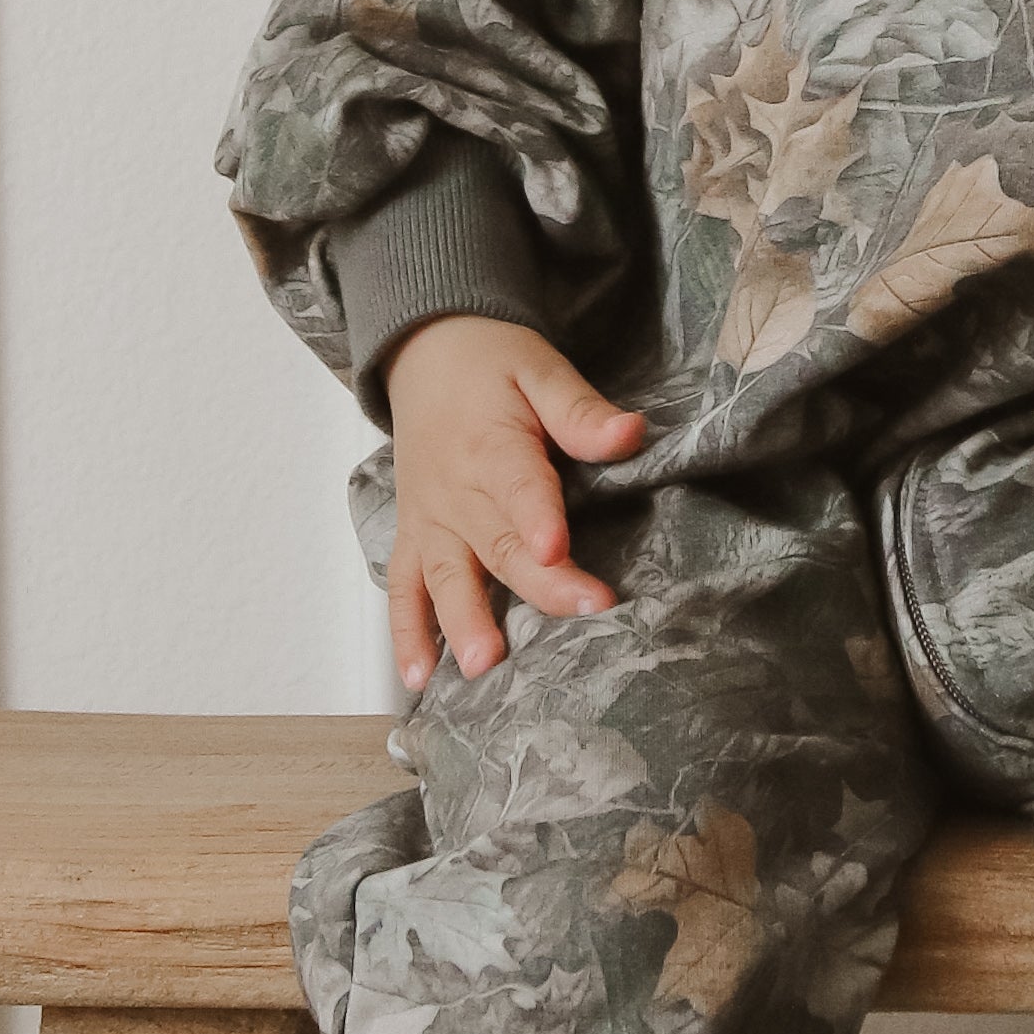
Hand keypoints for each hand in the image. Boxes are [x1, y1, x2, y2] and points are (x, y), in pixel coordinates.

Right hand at [383, 317, 644, 693]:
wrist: (424, 354)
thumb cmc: (491, 365)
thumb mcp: (539, 369)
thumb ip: (580, 409)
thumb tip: (630, 432)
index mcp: (491, 445)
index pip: (518, 487)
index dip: (537, 519)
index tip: (559, 551)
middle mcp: (454, 491)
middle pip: (497, 545)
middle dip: (538, 584)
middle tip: (579, 614)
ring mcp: (430, 520)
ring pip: (446, 575)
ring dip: (461, 621)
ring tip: (481, 664)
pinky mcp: (414, 538)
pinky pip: (402, 589)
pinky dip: (405, 633)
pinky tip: (418, 678)